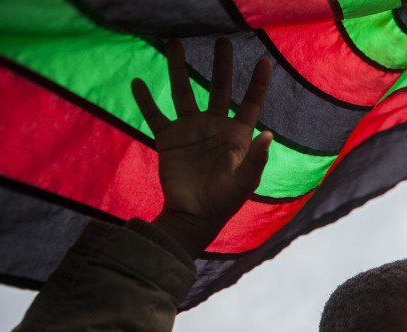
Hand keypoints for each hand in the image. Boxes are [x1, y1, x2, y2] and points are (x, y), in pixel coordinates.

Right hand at [131, 38, 273, 256]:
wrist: (194, 216)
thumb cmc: (224, 202)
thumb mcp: (244, 182)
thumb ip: (256, 159)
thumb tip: (269, 134)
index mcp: (237, 135)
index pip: (251, 102)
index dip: (258, 82)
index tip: (264, 60)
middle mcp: (214, 126)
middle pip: (219, 87)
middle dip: (222, 64)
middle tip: (223, 41)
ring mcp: (190, 130)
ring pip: (183, 91)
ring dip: (178, 67)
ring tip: (174, 42)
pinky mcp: (168, 140)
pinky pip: (155, 115)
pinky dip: (145, 100)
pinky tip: (137, 82)